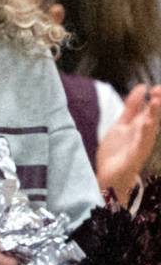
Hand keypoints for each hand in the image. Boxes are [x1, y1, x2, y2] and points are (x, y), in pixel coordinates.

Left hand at [96, 84, 160, 205]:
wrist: (108, 178)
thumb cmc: (117, 152)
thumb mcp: (122, 125)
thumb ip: (131, 109)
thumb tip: (142, 87)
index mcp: (139, 127)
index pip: (149, 109)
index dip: (154, 98)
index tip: (155, 87)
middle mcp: (142, 135)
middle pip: (152, 117)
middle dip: (157, 104)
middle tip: (159, 90)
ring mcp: (139, 146)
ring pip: (149, 129)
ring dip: (153, 116)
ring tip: (156, 102)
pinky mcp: (135, 157)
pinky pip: (141, 145)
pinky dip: (144, 134)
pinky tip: (146, 124)